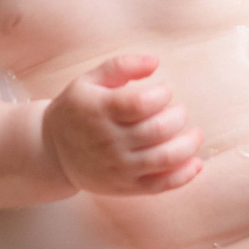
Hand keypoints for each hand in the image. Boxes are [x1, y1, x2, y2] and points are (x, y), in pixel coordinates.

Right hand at [45, 55, 204, 194]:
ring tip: (194, 134)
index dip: (162, 94)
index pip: (141, 103)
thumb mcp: (88, 81)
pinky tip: (196, 163)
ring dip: (188, 145)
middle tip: (178, 111)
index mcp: (98, 111)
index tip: (164, 91)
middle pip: (157, 130)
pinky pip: (160, 185)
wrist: (52, 152)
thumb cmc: (76, 110)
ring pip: (164, 158)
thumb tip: (155, 62)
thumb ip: (121, 66)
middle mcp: (108, 141)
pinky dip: (183, 176)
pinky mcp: (125, 187)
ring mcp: (118, 167)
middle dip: (178, 116)